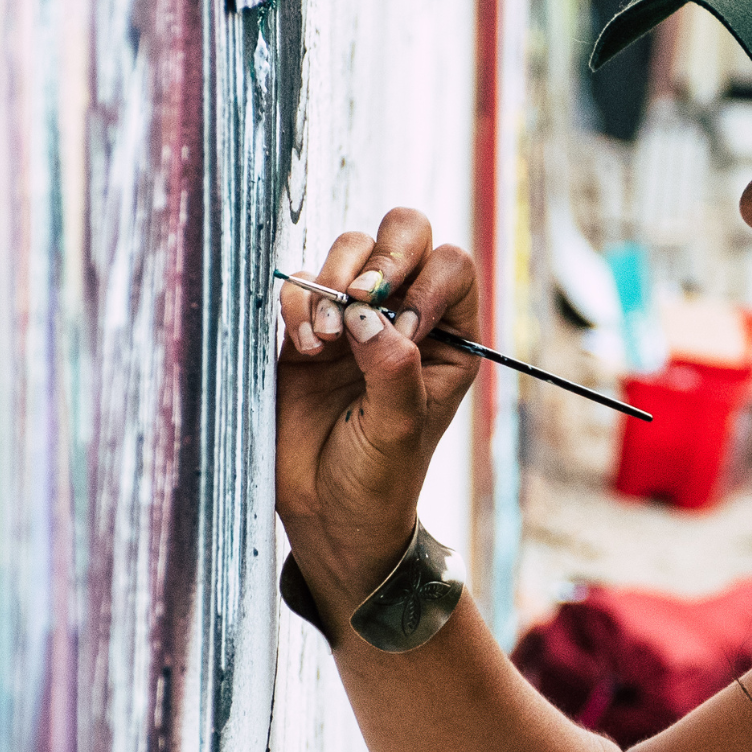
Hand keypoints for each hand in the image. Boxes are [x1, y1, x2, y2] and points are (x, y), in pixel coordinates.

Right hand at [275, 208, 479, 635]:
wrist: (326, 517)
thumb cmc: (378, 483)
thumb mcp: (398, 432)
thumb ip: (393, 370)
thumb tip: (368, 312)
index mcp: (448, 339)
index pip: (452, 267)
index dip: (427, 281)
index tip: (404, 328)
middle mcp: (405, 318)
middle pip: (405, 234)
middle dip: (382, 256)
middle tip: (362, 296)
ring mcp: (354, 318)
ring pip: (350, 249)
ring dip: (335, 279)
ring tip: (326, 337)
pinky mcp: (307, 329)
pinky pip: (302, 284)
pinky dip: (299, 303)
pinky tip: (304, 349)